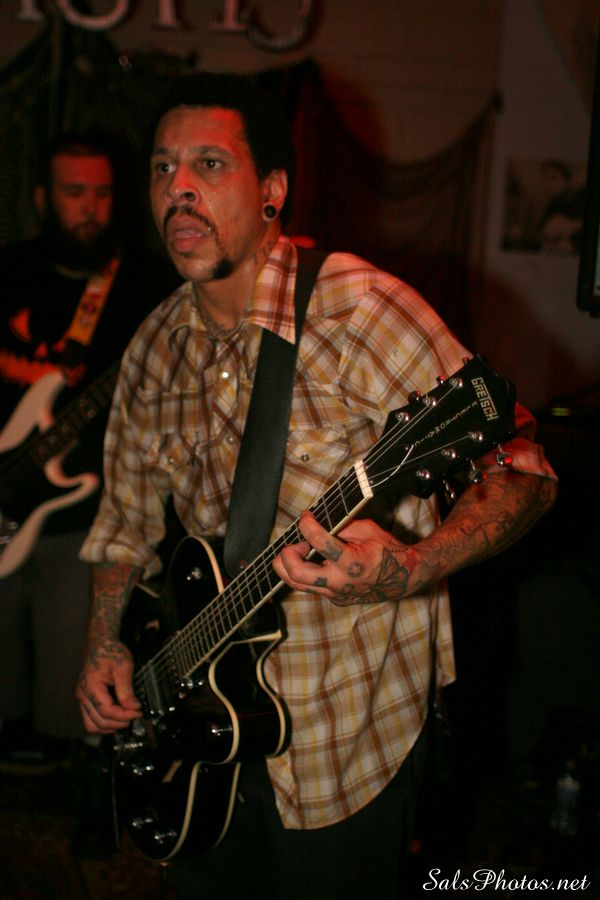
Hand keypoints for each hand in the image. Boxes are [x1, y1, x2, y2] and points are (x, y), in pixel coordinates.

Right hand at [75, 639, 140, 733]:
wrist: (100, 644)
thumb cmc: (110, 652)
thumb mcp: (124, 667)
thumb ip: (127, 690)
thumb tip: (133, 707)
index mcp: (91, 686)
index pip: (107, 711)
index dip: (124, 716)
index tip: (137, 713)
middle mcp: (83, 695)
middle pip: (99, 721)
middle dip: (119, 723)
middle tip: (134, 716)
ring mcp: (82, 698)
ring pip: (91, 725)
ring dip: (109, 726)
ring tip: (125, 719)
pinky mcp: (84, 699)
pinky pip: (90, 719)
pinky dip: (103, 722)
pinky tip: (116, 718)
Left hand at [272, 511, 419, 605]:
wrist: (403, 579)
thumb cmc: (386, 550)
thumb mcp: (368, 530)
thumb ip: (342, 526)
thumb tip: (318, 521)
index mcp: (352, 563)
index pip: (319, 543)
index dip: (307, 525)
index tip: (306, 516)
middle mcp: (340, 583)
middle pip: (297, 573)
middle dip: (287, 554)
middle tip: (296, 542)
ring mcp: (335, 594)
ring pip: (296, 584)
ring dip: (289, 565)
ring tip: (299, 550)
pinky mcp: (334, 598)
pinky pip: (309, 586)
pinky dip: (303, 571)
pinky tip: (311, 559)